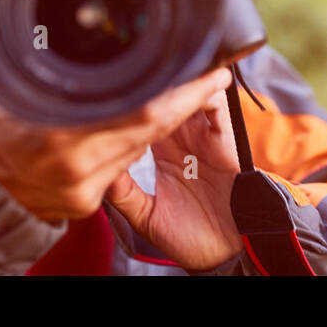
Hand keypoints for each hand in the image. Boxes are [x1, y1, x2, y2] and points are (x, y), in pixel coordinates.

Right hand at [0, 42, 233, 222]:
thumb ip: (3, 32)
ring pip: (141, 147)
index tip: (213, 69)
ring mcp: (80, 191)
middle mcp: (73, 168)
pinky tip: (143, 119)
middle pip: (151, 129)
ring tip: (187, 90)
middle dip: (185, 101)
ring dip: (164, 120)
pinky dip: (135, 140)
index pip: (143, 110)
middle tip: (213, 74)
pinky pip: (123, 165)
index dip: (184, 91)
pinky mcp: (83, 204)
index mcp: (54, 133)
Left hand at [104, 88, 243, 270]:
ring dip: (175, 85)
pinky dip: (204, 93)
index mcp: (161, 151)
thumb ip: (124, 194)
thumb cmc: (190, 237)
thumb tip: (98, 172)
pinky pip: (216, 106)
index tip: (108, 94)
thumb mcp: (146, 217)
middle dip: (151, 86)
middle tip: (132, 75)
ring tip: (158, 79)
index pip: (142, 116)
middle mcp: (182, 139)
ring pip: (189, 94)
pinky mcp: (224, 137)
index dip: (129, 104)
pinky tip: (185, 93)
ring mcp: (203, 135)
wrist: (228, 251)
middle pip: (165, 98)